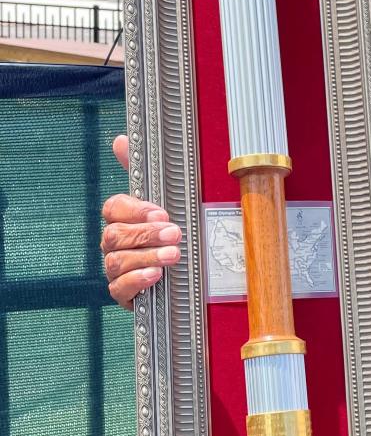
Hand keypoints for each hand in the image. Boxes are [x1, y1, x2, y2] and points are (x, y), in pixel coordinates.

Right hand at [101, 134, 181, 309]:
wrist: (192, 276)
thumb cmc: (176, 236)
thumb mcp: (170, 203)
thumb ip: (145, 175)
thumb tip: (120, 139)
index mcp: (124, 220)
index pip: (113, 208)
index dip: (134, 209)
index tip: (161, 212)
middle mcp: (116, 244)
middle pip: (114, 235)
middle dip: (145, 234)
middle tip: (175, 234)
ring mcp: (118, 270)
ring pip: (116, 261)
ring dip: (146, 256)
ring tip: (173, 255)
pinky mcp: (125, 295)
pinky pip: (118, 289)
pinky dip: (137, 281)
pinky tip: (156, 275)